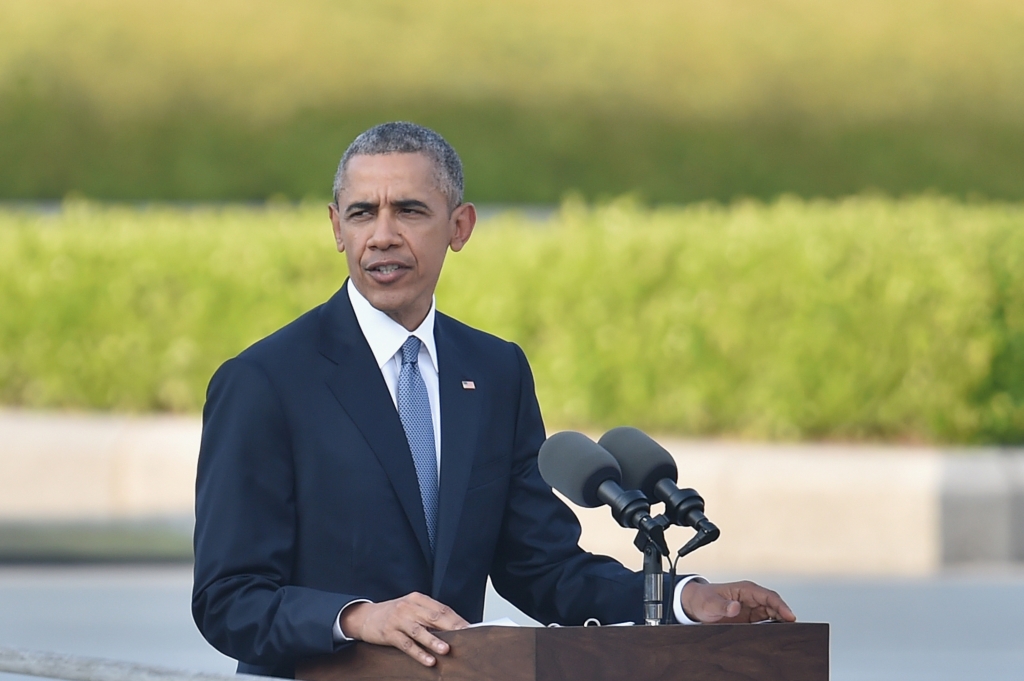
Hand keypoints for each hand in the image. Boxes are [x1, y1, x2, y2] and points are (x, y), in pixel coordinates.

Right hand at [339, 592, 469, 665]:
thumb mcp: (411, 608)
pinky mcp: (389, 633)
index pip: (442, 609)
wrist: (365, 616)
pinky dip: (418, 653)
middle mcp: (409, 607)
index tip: (470, 629)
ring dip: (434, 641)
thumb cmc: (393, 614)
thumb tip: (454, 627)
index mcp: (418, 599)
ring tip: (446, 649)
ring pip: (420, 631)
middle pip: (434, 617)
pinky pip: (406, 644)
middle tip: (466, 636)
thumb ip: (429, 615)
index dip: (457, 619)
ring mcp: (398, 619)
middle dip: (451, 628)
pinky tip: (428, 660)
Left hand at [681, 580, 795, 623]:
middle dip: (784, 616)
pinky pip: (765, 622)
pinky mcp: (749, 618)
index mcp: (745, 589)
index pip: (768, 596)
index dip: (781, 606)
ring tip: (785, 633)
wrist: (694, 605)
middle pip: (774, 606)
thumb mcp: (710, 603)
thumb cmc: (703, 599)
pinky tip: (775, 635)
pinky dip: (771, 627)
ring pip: (772, 614)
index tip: (790, 617)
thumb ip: (723, 605)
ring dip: (779, 622)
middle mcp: (751, 598)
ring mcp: (751, 608)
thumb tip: (735, 607)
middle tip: (792, 629)